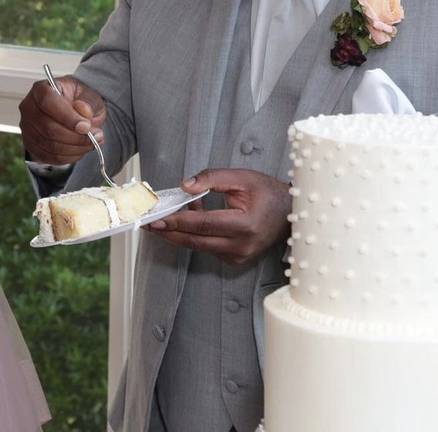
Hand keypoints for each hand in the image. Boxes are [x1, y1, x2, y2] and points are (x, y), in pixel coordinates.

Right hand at [19, 75, 106, 164]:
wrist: (74, 113)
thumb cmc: (79, 101)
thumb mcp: (90, 95)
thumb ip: (88, 102)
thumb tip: (84, 111)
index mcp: (41, 89)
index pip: (48, 102)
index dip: (67, 117)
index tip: (86, 126)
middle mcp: (29, 108)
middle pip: (48, 127)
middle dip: (75, 136)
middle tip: (94, 136)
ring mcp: (27, 128)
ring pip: (50, 145)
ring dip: (74, 148)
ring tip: (91, 142)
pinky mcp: (31, 145)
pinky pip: (50, 157)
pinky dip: (69, 156)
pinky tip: (80, 149)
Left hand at [144, 169, 291, 265]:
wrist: (291, 213)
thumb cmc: (267, 193)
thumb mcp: (242, 178)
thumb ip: (212, 179)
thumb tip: (185, 186)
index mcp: (245, 225)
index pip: (203, 225)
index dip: (177, 221)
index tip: (156, 218)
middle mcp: (241, 246)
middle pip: (195, 241)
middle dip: (169, 232)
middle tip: (146, 224)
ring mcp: (238, 256)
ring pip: (199, 246)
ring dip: (179, 233)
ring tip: (161, 219)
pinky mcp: (235, 260)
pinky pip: (208, 248)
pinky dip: (194, 236)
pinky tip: (186, 221)